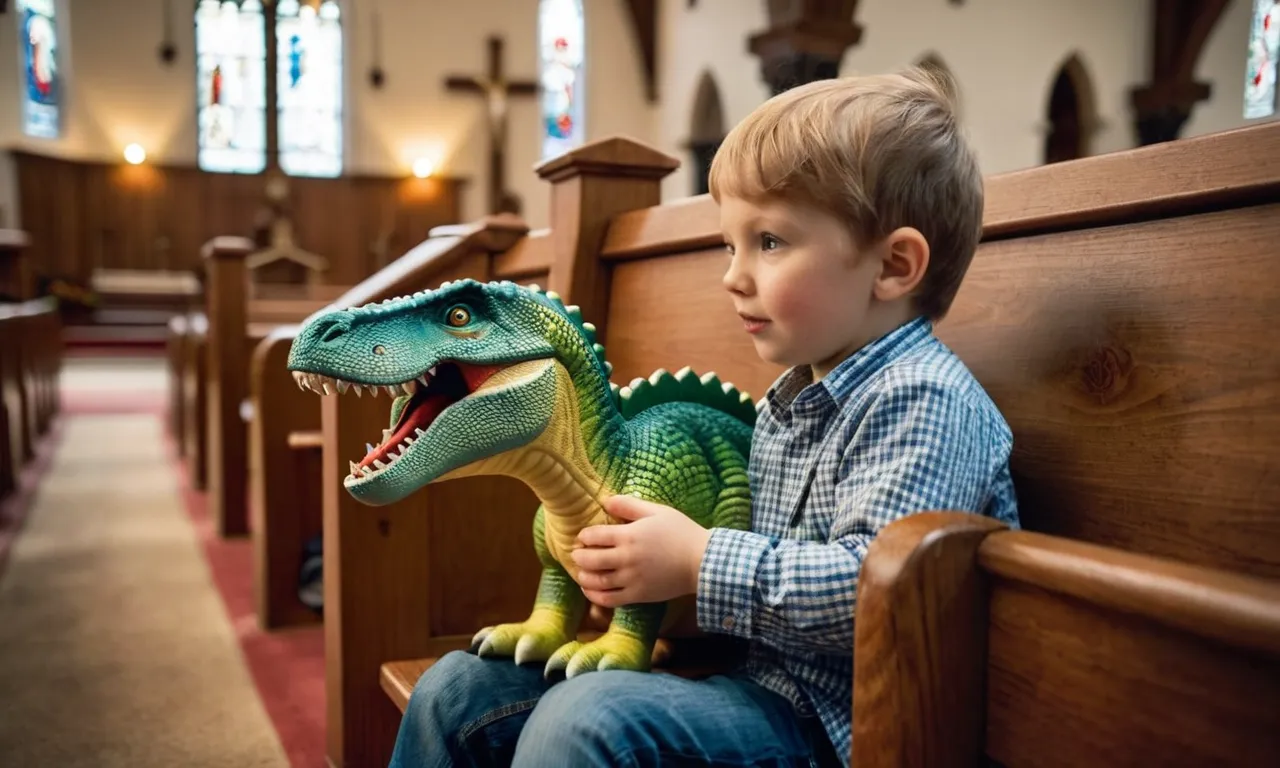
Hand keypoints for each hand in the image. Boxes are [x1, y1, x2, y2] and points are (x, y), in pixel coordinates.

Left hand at [570, 495, 712, 607]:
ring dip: (583, 577)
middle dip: (579, 556)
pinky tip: (590, 591)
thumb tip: (605, 501)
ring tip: (581, 573)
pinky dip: (594, 596)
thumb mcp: (656, 511)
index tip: (583, 537)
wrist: (701, 561)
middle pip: (590, 559)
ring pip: (596, 581)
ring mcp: (631, 579)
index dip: (584, 536)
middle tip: (576, 553)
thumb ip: (629, 505)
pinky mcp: (638, 596)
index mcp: (629, 535)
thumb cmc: (681, 532)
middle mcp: (626, 558)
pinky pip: (609, 600)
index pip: (594, 536)